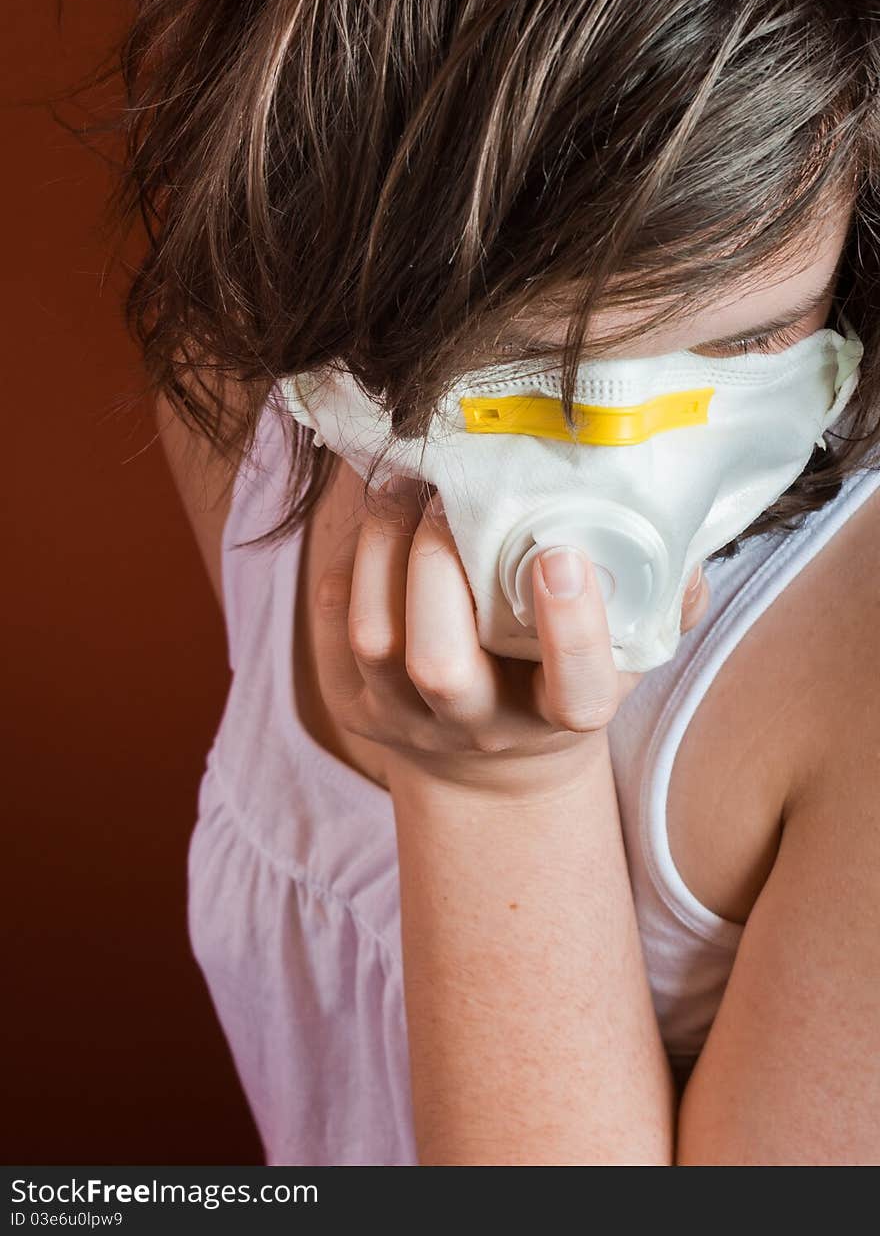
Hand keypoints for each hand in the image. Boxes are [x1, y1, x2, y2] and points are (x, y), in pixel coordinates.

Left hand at [312, 477, 709, 799]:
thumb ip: (665, 600)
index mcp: (560, 717)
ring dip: (381, 548)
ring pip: (374, 638)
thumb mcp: (627, 652)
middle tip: (448, 491)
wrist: (487, 759)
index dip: (572, 630)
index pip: (575, 693)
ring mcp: (405, 718)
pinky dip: (347, 561)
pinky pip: (332, 623)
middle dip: (438, 566)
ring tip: (403, 482)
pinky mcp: (351, 698)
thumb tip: (684, 540)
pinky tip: (376, 516)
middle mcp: (478, 725)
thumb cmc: (562, 677)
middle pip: (440, 665)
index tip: (561, 554)